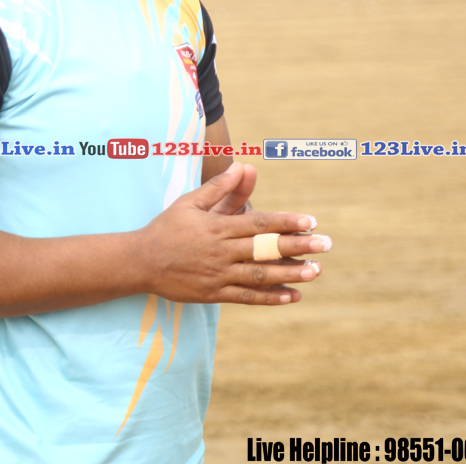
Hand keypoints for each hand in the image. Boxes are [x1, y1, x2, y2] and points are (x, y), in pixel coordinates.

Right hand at [137, 163, 330, 305]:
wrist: (140, 261)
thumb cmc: (167, 227)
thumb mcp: (191, 202)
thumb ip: (220, 187)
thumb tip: (244, 166)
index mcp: (217, 227)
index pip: (258, 223)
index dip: (286, 222)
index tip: (310, 221)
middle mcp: (220, 251)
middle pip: (264, 249)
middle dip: (297, 247)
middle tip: (325, 245)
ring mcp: (217, 275)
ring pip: (260, 275)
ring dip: (290, 273)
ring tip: (316, 271)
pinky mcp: (213, 294)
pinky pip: (247, 297)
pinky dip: (270, 298)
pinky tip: (293, 296)